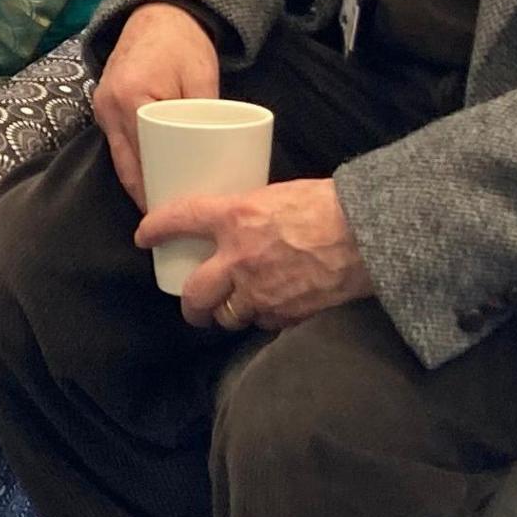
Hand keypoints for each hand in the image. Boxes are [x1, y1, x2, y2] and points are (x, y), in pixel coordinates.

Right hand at [92, 1, 222, 208]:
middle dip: (143, 193)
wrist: (159, 13)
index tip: (170, 211)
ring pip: (118, 156)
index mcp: (131, 98)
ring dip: (136, 181)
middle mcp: (109, 105)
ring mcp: (101, 106)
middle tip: (167, 218)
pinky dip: (131, 162)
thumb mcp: (202, 77)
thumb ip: (204, 114)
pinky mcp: (104, 105)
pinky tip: (146, 181)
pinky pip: (117, 142)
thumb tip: (215, 156)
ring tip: (158, 206)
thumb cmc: (184, 44)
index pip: (141, 156)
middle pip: (126, 163)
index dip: (153, 187)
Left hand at [140, 178, 373, 330]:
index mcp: (236, 218)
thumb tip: (242, 221)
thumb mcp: (281, 193)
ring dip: (226, 315)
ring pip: (227, 316)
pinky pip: (263, 323)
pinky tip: (272, 309)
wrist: (372, 237)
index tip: (144, 236)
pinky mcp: (285, 315)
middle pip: (194, 294)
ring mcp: (260, 293)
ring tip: (232, 311)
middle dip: (190, 305)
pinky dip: (263, 318)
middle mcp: (239, 260)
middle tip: (193, 305)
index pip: (179, 220)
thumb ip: (253, 211)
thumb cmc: (334, 205)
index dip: (155, 229)